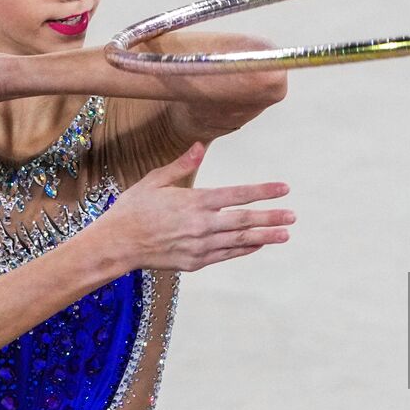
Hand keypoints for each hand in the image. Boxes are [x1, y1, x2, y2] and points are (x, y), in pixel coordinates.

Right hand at [96, 141, 295, 271]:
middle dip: (271, 217)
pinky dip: (244, 249)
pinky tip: (258, 245)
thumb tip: (200, 147)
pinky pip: (226, 254)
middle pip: (244, 220)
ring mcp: (199, 246)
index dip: (263, 191)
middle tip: (293, 216)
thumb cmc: (132, 210)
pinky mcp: (195, 262)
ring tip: (285, 234)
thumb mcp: (154, 181)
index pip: (237, 194)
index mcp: (194, 201)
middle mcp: (201, 224)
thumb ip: (182, 165)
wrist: (116, 245)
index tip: (283, 189)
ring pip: (240, 240)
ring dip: (265, 236)